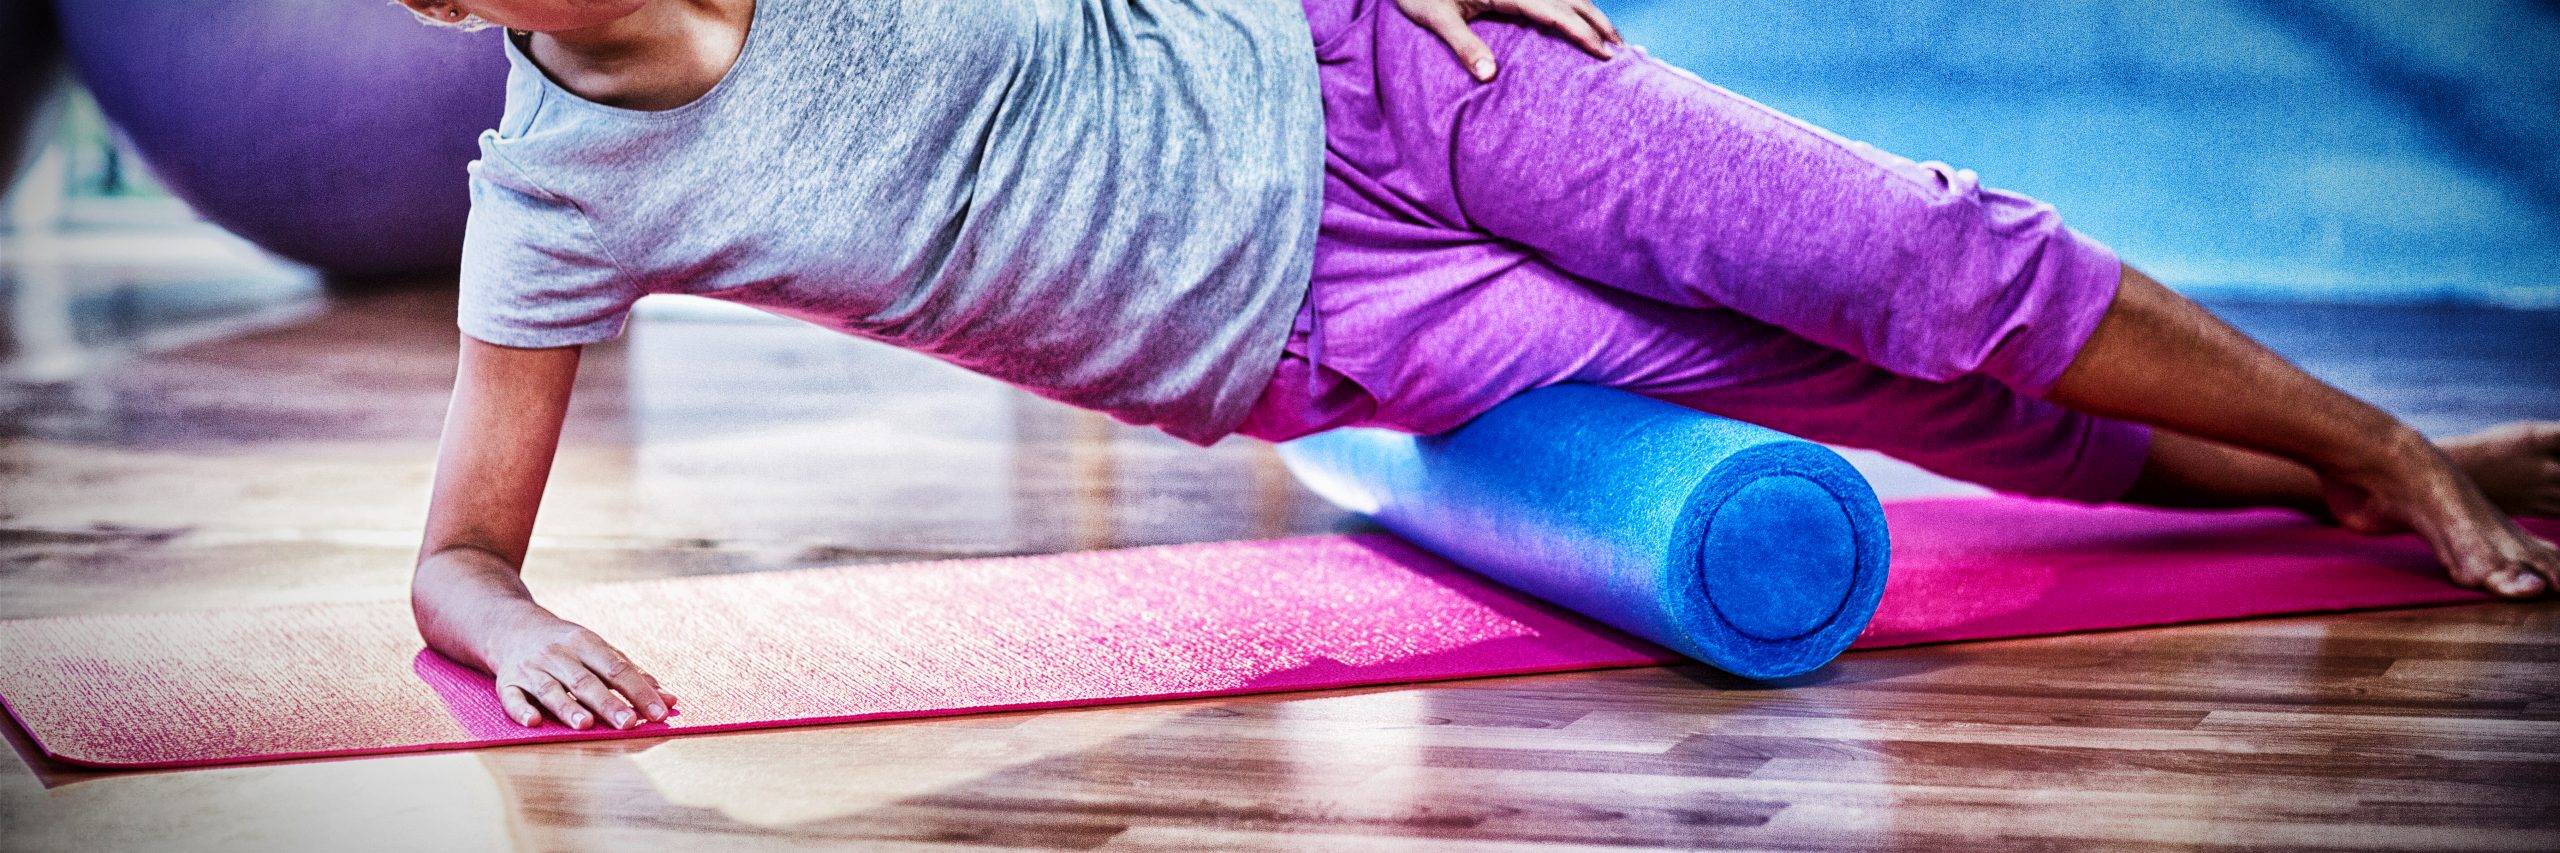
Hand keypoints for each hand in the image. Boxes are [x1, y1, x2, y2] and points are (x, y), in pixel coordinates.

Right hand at [480, 612, 675, 729]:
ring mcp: (531, 668)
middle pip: (585, 681)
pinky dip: (521, 709)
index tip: (659, 712)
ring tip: (585, 725)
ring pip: (550, 690)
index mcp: (586, 643)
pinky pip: (512, 696)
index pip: (617, 669)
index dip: (638, 691)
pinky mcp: (506, 681)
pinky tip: (533, 721)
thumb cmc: (567, 645)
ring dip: (567, 708)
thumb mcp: (598, 650)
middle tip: (628, 724)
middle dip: (608, 703)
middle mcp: (558, 654)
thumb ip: (632, 675)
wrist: (511, 626)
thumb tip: (669, 700)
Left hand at [1393, 0, 1623, 81]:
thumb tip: (1490, 76)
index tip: (1605, 52)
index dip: (1583, 32)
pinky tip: (1581, 19)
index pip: (1555, 11)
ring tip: (1611, 36)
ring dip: (1591, 12)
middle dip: (1599, 23)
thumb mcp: (1436, 18)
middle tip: (1623, 50)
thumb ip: (1464, 45)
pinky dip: (1572, 5)